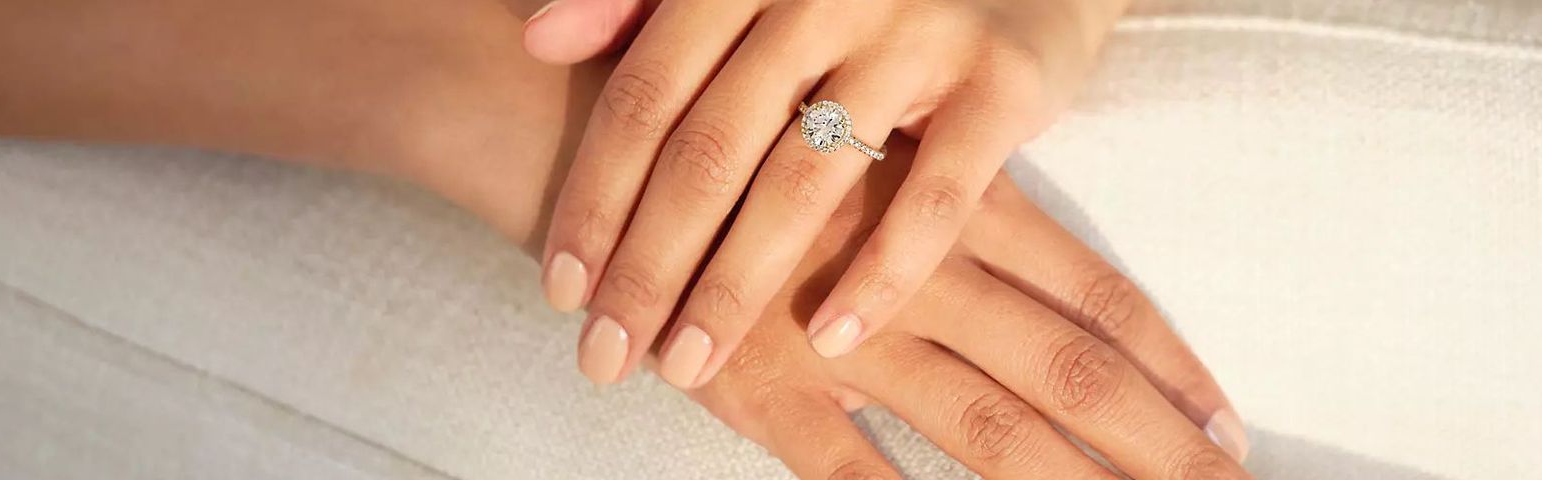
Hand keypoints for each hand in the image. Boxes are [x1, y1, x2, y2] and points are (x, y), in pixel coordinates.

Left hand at [527, 0, 1132, 389]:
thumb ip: (645, 0)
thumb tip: (540, 41)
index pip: (647, 95)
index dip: (596, 195)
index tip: (560, 289)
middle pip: (709, 150)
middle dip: (647, 266)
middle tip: (606, 355)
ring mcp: (914, 34)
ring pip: (803, 181)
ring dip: (735, 286)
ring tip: (688, 365)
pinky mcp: (1000, 80)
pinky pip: (933, 198)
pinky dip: (882, 275)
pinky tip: (831, 340)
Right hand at [691, 139, 1250, 476]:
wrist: (604, 141)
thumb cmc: (745, 142)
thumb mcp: (864, 157)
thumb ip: (944, 211)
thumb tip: (1034, 280)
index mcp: (953, 210)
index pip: (1096, 299)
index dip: (1171, 367)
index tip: (1232, 427)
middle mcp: (919, 274)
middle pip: (1071, 373)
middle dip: (1159, 447)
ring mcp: (843, 337)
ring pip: (989, 433)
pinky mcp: (761, 389)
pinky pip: (850, 474)